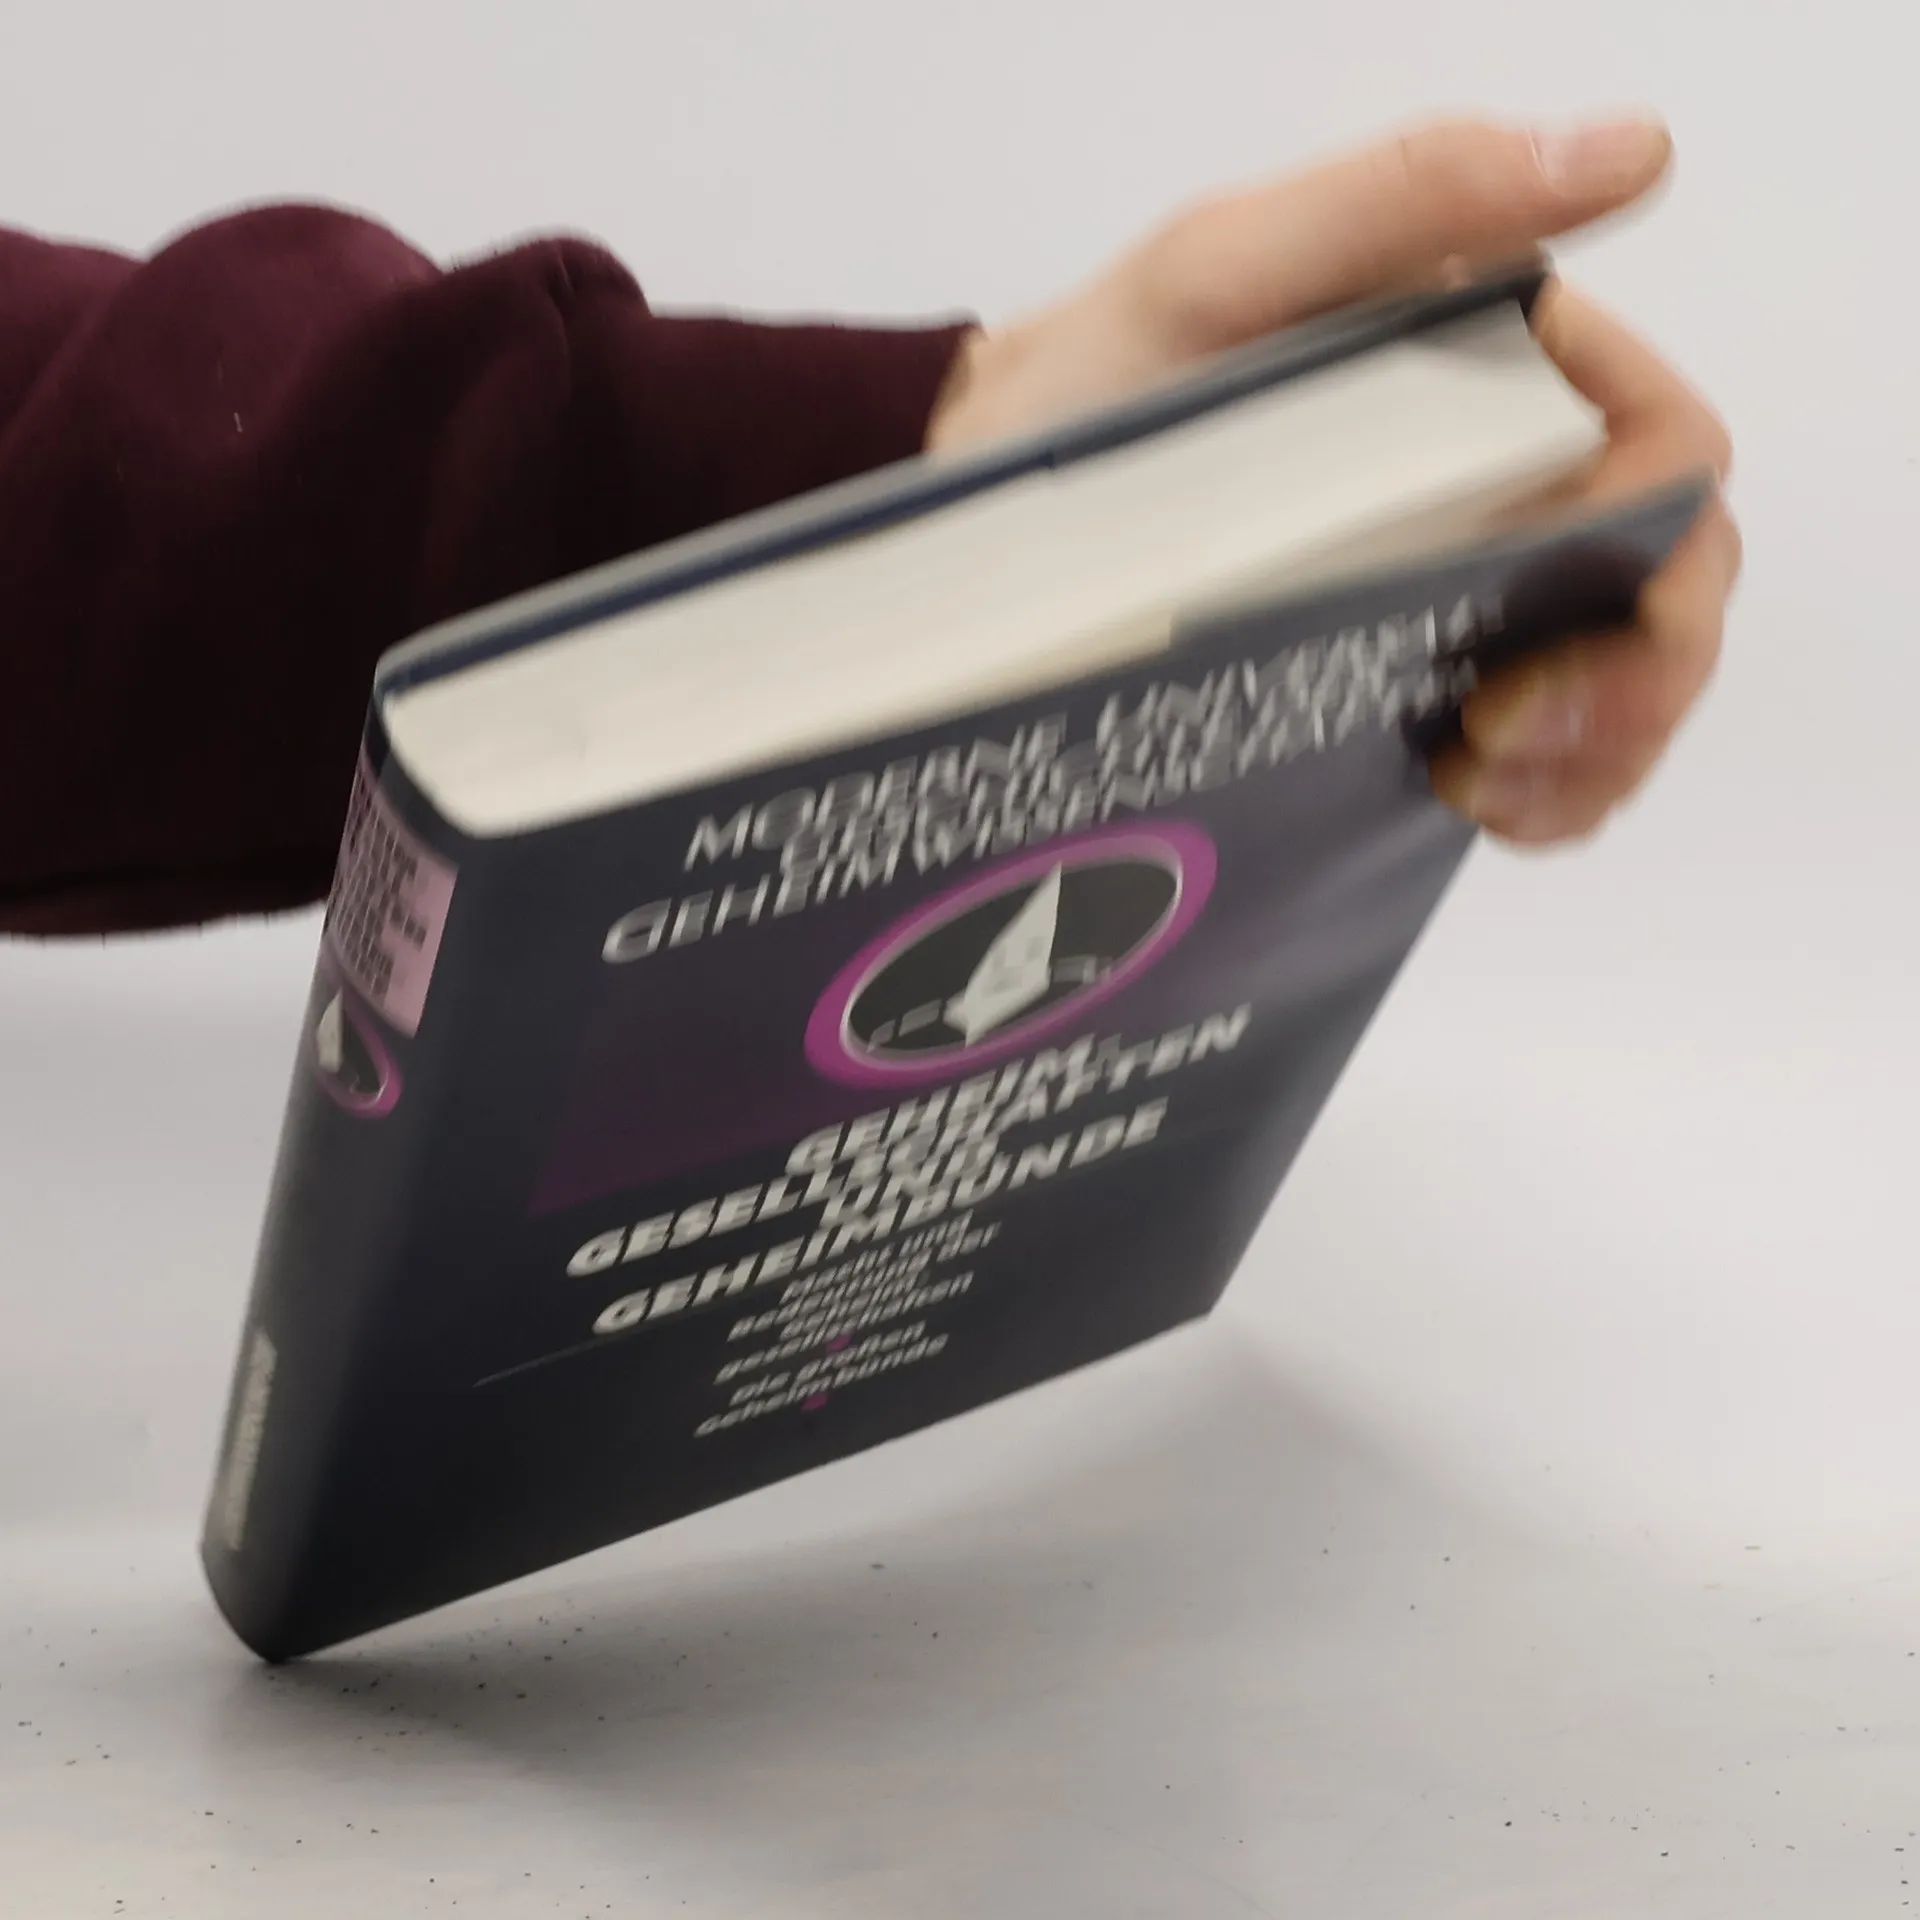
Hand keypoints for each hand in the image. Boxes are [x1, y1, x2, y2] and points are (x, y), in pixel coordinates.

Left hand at [926, 117, 1739, 847]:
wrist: (997, 518)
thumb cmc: (1101, 384)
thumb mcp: (1226, 273)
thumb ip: (1409, 199)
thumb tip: (1629, 153)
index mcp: (1503, 367)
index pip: (1663, 453)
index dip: (1645, 558)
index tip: (1525, 655)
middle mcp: (1513, 471)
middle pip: (1666, 580)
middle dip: (1625, 685)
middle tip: (1495, 743)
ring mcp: (1473, 576)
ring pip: (1623, 673)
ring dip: (1591, 752)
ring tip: (1474, 785)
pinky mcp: (1422, 663)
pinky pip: (1547, 742)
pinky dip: (1546, 790)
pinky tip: (1468, 802)